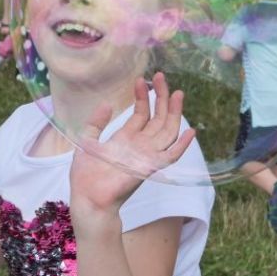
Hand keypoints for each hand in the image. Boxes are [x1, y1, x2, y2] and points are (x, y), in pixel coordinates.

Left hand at [68, 73, 195, 217]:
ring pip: (167, 132)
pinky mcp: (149, 168)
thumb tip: (108, 103)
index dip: (143, 96)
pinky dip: (182, 145)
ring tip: (177, 92)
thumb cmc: (86, 176)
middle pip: (158, 118)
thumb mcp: (87, 142)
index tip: (140, 80)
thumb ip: (96, 123)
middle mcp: (139, 146)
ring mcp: (146, 156)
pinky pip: (170, 156)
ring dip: (174, 113)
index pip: (142, 114)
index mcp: (126, 139)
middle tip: (161, 77)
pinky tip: (190, 131)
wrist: (87, 198)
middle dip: (161, 97)